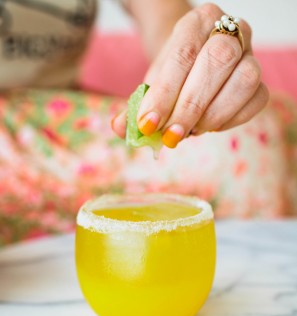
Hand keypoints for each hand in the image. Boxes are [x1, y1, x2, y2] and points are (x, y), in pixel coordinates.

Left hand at [112, 3, 268, 147]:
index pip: (183, 54)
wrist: (197, 63)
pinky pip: (257, 99)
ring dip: (214, 114)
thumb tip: (119, 128)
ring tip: (191, 131)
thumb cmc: (174, 74)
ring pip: (244, 80)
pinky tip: (211, 126)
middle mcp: (229, 30)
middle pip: (218, 61)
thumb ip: (136, 105)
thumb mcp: (152, 83)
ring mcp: (251, 54)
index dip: (165, 93)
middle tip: (171, 136)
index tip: (148, 124)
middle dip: (190, 106)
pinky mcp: (261, 80)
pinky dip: (232, 119)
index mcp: (196, 22)